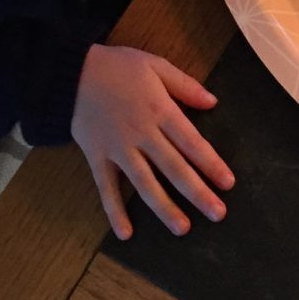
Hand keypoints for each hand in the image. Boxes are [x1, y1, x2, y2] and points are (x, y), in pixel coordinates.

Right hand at [71, 45, 234, 239]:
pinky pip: (106, 188)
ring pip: (145, 184)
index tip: (228, 183)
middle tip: (217, 214)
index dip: (211, 164)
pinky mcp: (97, 158)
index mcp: (161, 111)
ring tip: (183, 228)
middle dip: (197, 192)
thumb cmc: (119, 67)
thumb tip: (213, 103)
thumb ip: (186, 86)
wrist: (70, 73)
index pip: (192, 143)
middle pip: (174, 168)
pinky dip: (115, 211)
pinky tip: (126, 233)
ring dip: (164, 207)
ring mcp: (118, 149)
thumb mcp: (157, 66)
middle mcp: (142, 135)